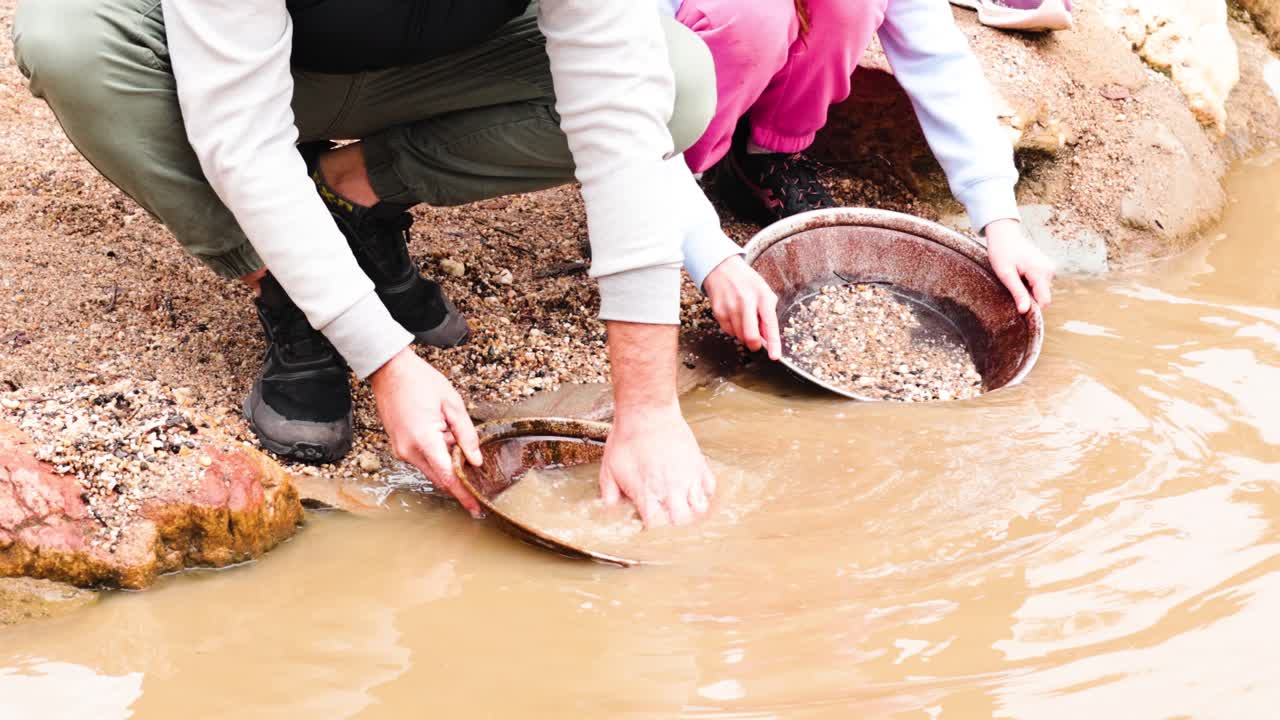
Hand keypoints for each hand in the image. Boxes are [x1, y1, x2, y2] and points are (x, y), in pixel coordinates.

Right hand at [370, 347, 483, 516]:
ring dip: (447, 465)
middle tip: (479, 482)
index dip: (463, 495)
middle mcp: (409, 451)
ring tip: (458, 442)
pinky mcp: (399, 447)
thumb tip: (476, 461)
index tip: (476, 510)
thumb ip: (466, 435)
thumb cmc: (421, 382)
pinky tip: (445, 440)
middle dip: (459, 482)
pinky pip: (422, 461)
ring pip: (431, 470)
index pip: (448, 477)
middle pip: (439, 479)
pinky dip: (437, 458)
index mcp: (424, 440)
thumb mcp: (452, 404)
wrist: (389, 371)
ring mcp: (401, 450)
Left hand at [599, 403, 715, 526]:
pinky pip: (709, 488)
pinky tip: (693, 491)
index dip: (655, 532)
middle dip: (677, 526)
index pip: (657, 527)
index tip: (651, 529)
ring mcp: (688, 477)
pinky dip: (704, 493)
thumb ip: (609, 494)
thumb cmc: (627, 438)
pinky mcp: (699, 464)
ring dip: (692, 512)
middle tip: (670, 521)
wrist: (646, 412)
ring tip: (684, 509)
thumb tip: (610, 511)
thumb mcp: (609, 468)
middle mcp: (671, 489)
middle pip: (683, 523)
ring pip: (701, 509)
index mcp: (648, 494)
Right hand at [702, 256, 781, 359]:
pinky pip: (728, 331)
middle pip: (750, 336)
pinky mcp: (719, 312)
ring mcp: (730, 308)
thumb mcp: (764, 292)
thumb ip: (768, 314)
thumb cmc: (747, 282)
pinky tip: (734, 317)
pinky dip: (734, 330)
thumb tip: (767, 337)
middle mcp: (746, 302)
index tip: (774, 356)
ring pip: (739, 336)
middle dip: (754, 345)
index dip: (773, 343)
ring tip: (744, 320)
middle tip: (756, 343)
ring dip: (744, 335)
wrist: (723, 269)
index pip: (770, 324)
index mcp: (762, 297)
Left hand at [984, 218, 1054, 312]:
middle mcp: (1049, 270)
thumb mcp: (1006, 275)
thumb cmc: (1001, 253)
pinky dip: (1029, 283)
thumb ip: (1018, 292)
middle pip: (1042, 296)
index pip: (1044, 301)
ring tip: (1016, 276)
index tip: (1016, 302)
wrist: (1004, 235)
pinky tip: (1020, 273)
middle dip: (1028, 296)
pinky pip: (1039, 283)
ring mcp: (1049, 268)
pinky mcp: (1047, 267)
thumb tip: (1025, 311)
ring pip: (1040, 291)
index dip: (1031, 306)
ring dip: (1028, 289)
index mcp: (1041, 271)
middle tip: (1013, 283)